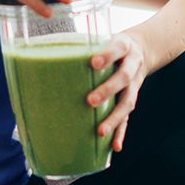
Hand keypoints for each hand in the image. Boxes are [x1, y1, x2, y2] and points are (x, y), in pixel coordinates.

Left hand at [87, 30, 148, 151]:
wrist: (141, 50)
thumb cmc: (109, 45)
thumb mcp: (103, 37)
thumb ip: (81, 45)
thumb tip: (43, 53)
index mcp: (124, 46)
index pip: (118, 49)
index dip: (107, 56)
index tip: (93, 63)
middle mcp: (133, 65)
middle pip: (124, 77)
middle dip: (108, 89)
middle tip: (90, 100)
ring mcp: (135, 84)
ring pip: (128, 101)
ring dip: (115, 117)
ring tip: (100, 131)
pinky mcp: (132, 98)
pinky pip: (128, 118)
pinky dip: (121, 132)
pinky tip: (115, 147)